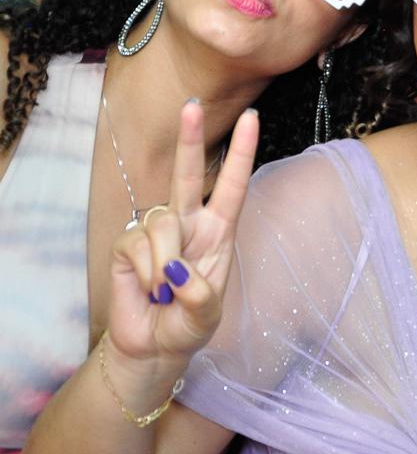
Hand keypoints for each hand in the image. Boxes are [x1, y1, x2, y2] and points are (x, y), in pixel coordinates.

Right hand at [108, 101, 258, 364]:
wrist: (154, 348)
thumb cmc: (187, 325)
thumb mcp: (207, 316)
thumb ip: (200, 295)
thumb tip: (176, 269)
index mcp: (219, 231)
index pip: (232, 185)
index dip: (241, 152)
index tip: (252, 117)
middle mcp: (189, 224)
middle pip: (187, 174)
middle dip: (189, 139)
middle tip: (192, 105)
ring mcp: (156, 233)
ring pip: (163, 222)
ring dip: (167, 262)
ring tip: (167, 290)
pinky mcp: (127, 246)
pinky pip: (138, 246)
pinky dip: (148, 272)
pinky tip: (150, 289)